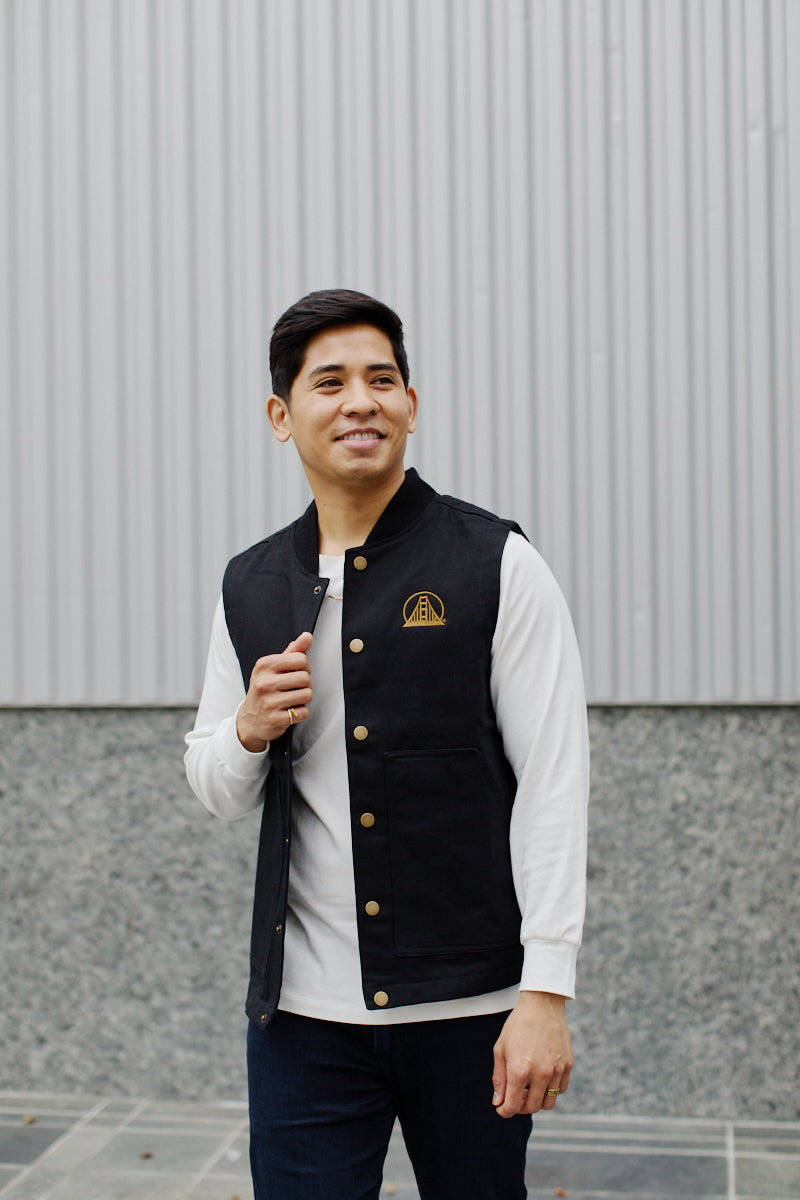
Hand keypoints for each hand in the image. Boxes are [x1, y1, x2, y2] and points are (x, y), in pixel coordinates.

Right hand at [236, 632, 313, 751]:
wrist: (249, 720)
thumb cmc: (265, 690)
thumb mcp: (274, 668)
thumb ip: (292, 652)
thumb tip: (307, 636)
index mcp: (264, 665)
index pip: (300, 659)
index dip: (305, 667)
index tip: (297, 672)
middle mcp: (264, 683)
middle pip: (306, 677)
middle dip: (306, 684)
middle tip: (295, 688)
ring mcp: (269, 702)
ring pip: (307, 695)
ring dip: (304, 699)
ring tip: (292, 699)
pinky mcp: (276, 719)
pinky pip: (303, 712)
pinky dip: (300, 713)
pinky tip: (288, 711)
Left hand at [492, 991, 572, 1117]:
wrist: (541, 1004)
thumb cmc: (517, 1025)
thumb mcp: (501, 1049)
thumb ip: (499, 1078)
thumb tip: (498, 1102)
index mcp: (519, 1070)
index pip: (513, 1105)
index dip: (505, 1111)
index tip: (502, 1109)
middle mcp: (540, 1073)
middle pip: (532, 1107)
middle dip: (520, 1107)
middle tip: (515, 1097)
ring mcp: (556, 1070)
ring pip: (549, 1102)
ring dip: (537, 1101)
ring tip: (529, 1089)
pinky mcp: (567, 1065)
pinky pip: (561, 1089)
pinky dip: (551, 1089)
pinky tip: (542, 1078)